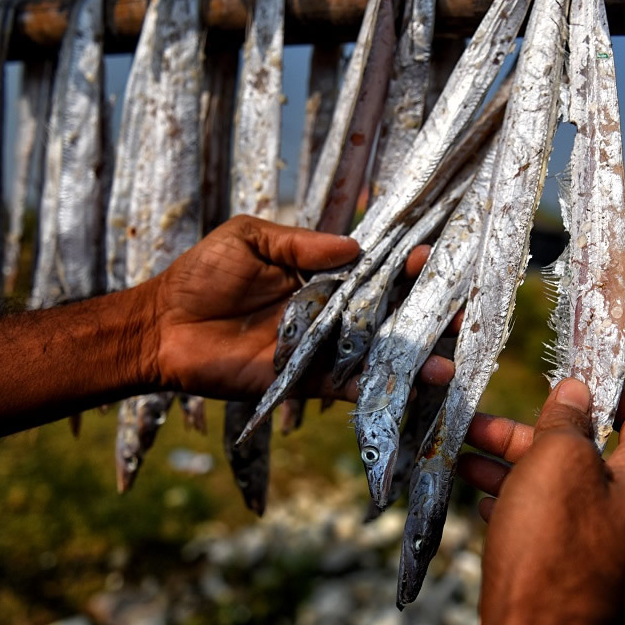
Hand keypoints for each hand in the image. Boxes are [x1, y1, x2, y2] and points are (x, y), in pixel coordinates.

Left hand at [146, 216, 449, 399]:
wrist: (163, 326)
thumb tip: (354, 246)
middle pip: (387, 312)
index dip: (404, 265)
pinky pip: (348, 384)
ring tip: (450, 358)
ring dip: (414, 355)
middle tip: (461, 312)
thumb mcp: (249, 238)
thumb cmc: (202, 275)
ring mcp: (320, 348)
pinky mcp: (305, 379)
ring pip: (377, 351)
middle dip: (425, 312)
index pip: (373, 268)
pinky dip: (379, 385)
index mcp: (320, 274)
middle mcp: (328, 312)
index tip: (433, 258)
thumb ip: (300, 243)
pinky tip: (413, 384)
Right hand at [460, 380, 624, 624]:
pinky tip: (482, 500)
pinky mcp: (581, 572)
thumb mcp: (556, 463)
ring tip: (463, 456)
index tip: (561, 378)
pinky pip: (552, 524)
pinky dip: (519, 504)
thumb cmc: (552, 555)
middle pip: (589, 450)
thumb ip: (567, 421)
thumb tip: (576, 393)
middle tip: (484, 423)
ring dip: (513, 466)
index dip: (602, 389)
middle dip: (532, 433)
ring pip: (562, 487)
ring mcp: (611, 544)